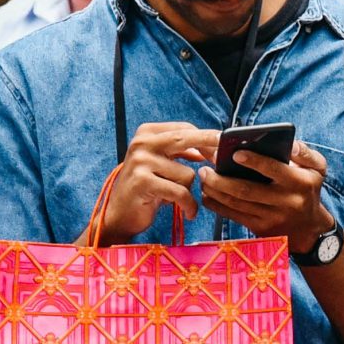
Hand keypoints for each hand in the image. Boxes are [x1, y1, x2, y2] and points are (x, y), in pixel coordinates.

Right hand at [92, 123, 216, 242]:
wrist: (120, 215)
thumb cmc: (146, 189)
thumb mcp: (161, 164)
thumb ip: (180, 152)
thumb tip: (209, 147)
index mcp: (146, 133)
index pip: (184, 128)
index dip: (206, 138)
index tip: (221, 147)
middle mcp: (141, 143)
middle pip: (186, 139)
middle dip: (210, 147)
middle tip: (223, 159)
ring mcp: (140, 161)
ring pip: (187, 173)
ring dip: (189, 191)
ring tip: (181, 200)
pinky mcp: (143, 182)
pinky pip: (180, 192)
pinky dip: (188, 205)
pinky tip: (189, 212)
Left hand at [202, 140, 335, 245]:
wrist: (309, 229)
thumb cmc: (309, 190)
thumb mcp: (317, 169)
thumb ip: (305, 153)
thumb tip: (289, 144)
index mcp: (299, 183)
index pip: (274, 170)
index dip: (253, 161)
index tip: (234, 153)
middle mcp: (285, 202)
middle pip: (247, 190)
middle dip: (222, 179)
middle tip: (206, 167)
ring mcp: (271, 218)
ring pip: (237, 204)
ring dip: (215, 191)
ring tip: (203, 177)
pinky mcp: (260, 229)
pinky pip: (234, 216)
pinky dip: (217, 205)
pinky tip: (207, 194)